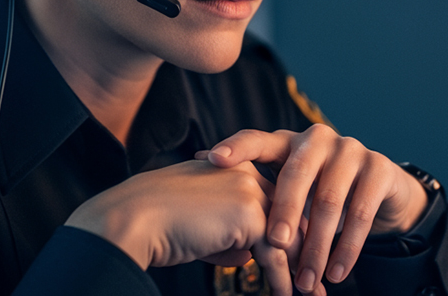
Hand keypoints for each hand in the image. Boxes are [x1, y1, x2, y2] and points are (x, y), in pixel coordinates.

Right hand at [65, 159, 304, 295]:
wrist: (134, 217)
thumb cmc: (157, 222)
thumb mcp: (201, 223)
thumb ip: (229, 233)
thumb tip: (250, 256)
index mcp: (233, 165)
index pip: (273, 198)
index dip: (286, 231)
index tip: (297, 257)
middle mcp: (246, 171)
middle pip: (288, 214)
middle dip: (302, 249)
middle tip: (313, 279)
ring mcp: (249, 189)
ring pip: (287, 235)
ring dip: (299, 269)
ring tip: (308, 293)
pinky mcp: (248, 213)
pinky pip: (275, 253)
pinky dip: (282, 279)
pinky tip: (284, 295)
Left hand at [196, 125, 428, 293]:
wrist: (380, 187)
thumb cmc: (319, 187)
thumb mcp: (288, 184)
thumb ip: (256, 182)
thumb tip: (201, 163)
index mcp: (288, 140)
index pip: (257, 139)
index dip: (235, 148)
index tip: (213, 160)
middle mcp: (318, 139)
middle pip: (296, 174)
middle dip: (284, 212)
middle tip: (275, 243)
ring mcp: (350, 150)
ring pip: (330, 200)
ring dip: (318, 244)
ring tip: (307, 278)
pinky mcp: (378, 169)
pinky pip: (361, 213)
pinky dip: (348, 248)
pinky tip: (336, 272)